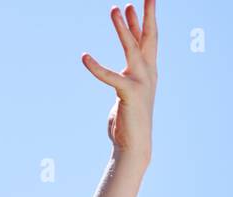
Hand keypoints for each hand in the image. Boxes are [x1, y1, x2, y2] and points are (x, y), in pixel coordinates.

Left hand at [82, 1, 157, 162]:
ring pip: (132, 48)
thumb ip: (125, 83)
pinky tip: (84, 57)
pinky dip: (96, 67)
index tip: (136, 4)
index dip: (142, 22)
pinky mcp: (129, 93)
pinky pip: (110, 76)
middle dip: (145, 15)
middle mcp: (148, 73)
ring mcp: (142, 82)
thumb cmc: (127, 124)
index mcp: (148, 73)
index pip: (147, 41)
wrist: (135, 146)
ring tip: (115, 9)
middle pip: (149, 37)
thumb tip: (121, 79)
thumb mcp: (127, 96)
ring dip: (123, 27)